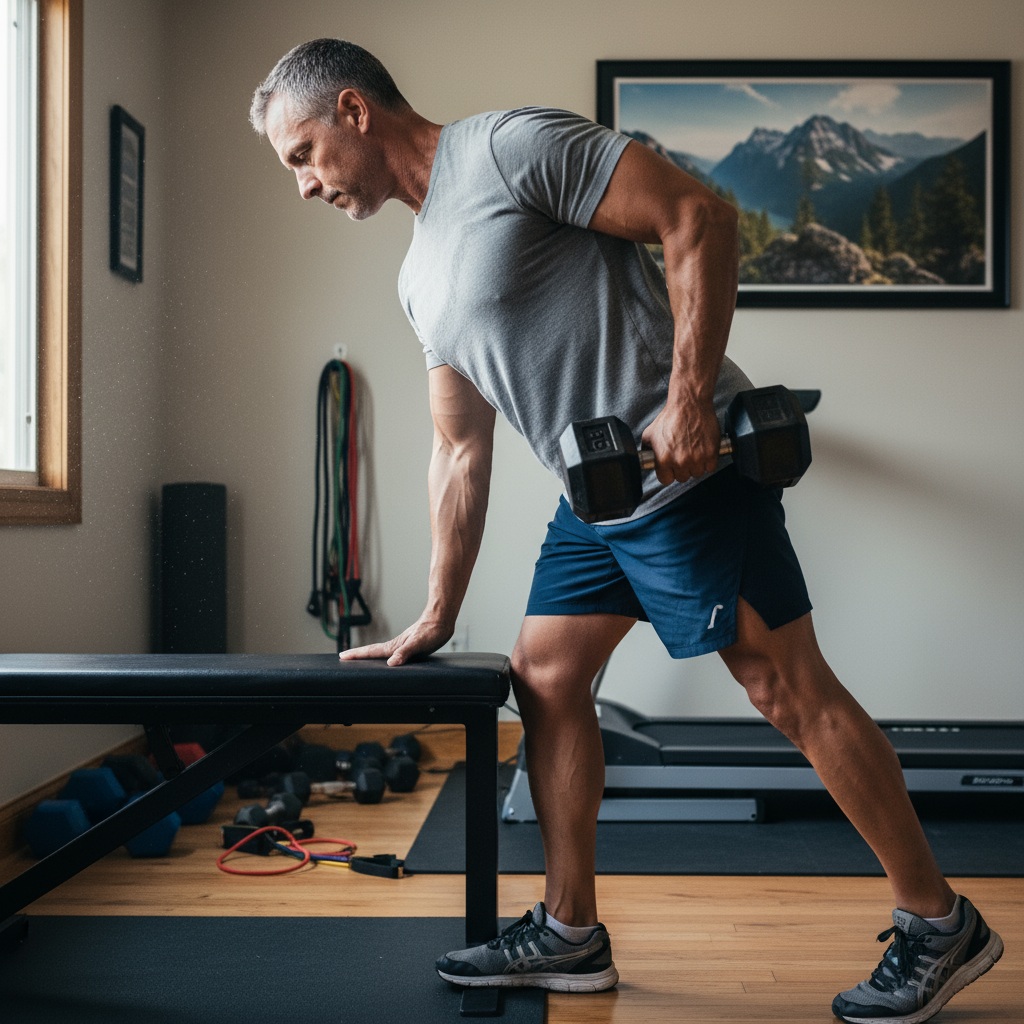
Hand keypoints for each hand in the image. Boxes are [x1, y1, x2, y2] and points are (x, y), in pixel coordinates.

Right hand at [338, 615, 452, 666]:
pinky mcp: (410, 645)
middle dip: (358, 655)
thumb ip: (405, 653)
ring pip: (381, 652)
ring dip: (370, 655)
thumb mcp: (418, 644)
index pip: (371, 651)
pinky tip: (389, 660)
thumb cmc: (431, 631)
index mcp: (394, 646)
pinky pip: (393, 653)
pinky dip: (386, 656)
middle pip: (372, 651)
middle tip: (344, 657)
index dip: (357, 654)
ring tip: (360, 659)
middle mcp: (396, 645)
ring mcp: (402, 645)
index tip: (342, 656)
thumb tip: (391, 663)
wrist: (441, 619)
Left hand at [640, 398, 720, 484]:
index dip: (668, 473)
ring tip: (693, 451)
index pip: (666, 480)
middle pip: (682, 478)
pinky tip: (703, 450)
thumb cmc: (670, 417)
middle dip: (682, 468)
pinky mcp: (711, 454)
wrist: (689, 404)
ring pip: (697, 473)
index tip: (671, 467)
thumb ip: (647, 450)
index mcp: (664, 459)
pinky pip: (710, 468)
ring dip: (696, 465)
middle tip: (683, 455)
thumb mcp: (650, 434)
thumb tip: (646, 459)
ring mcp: (697, 459)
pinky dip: (708, 461)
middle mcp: (680, 461)